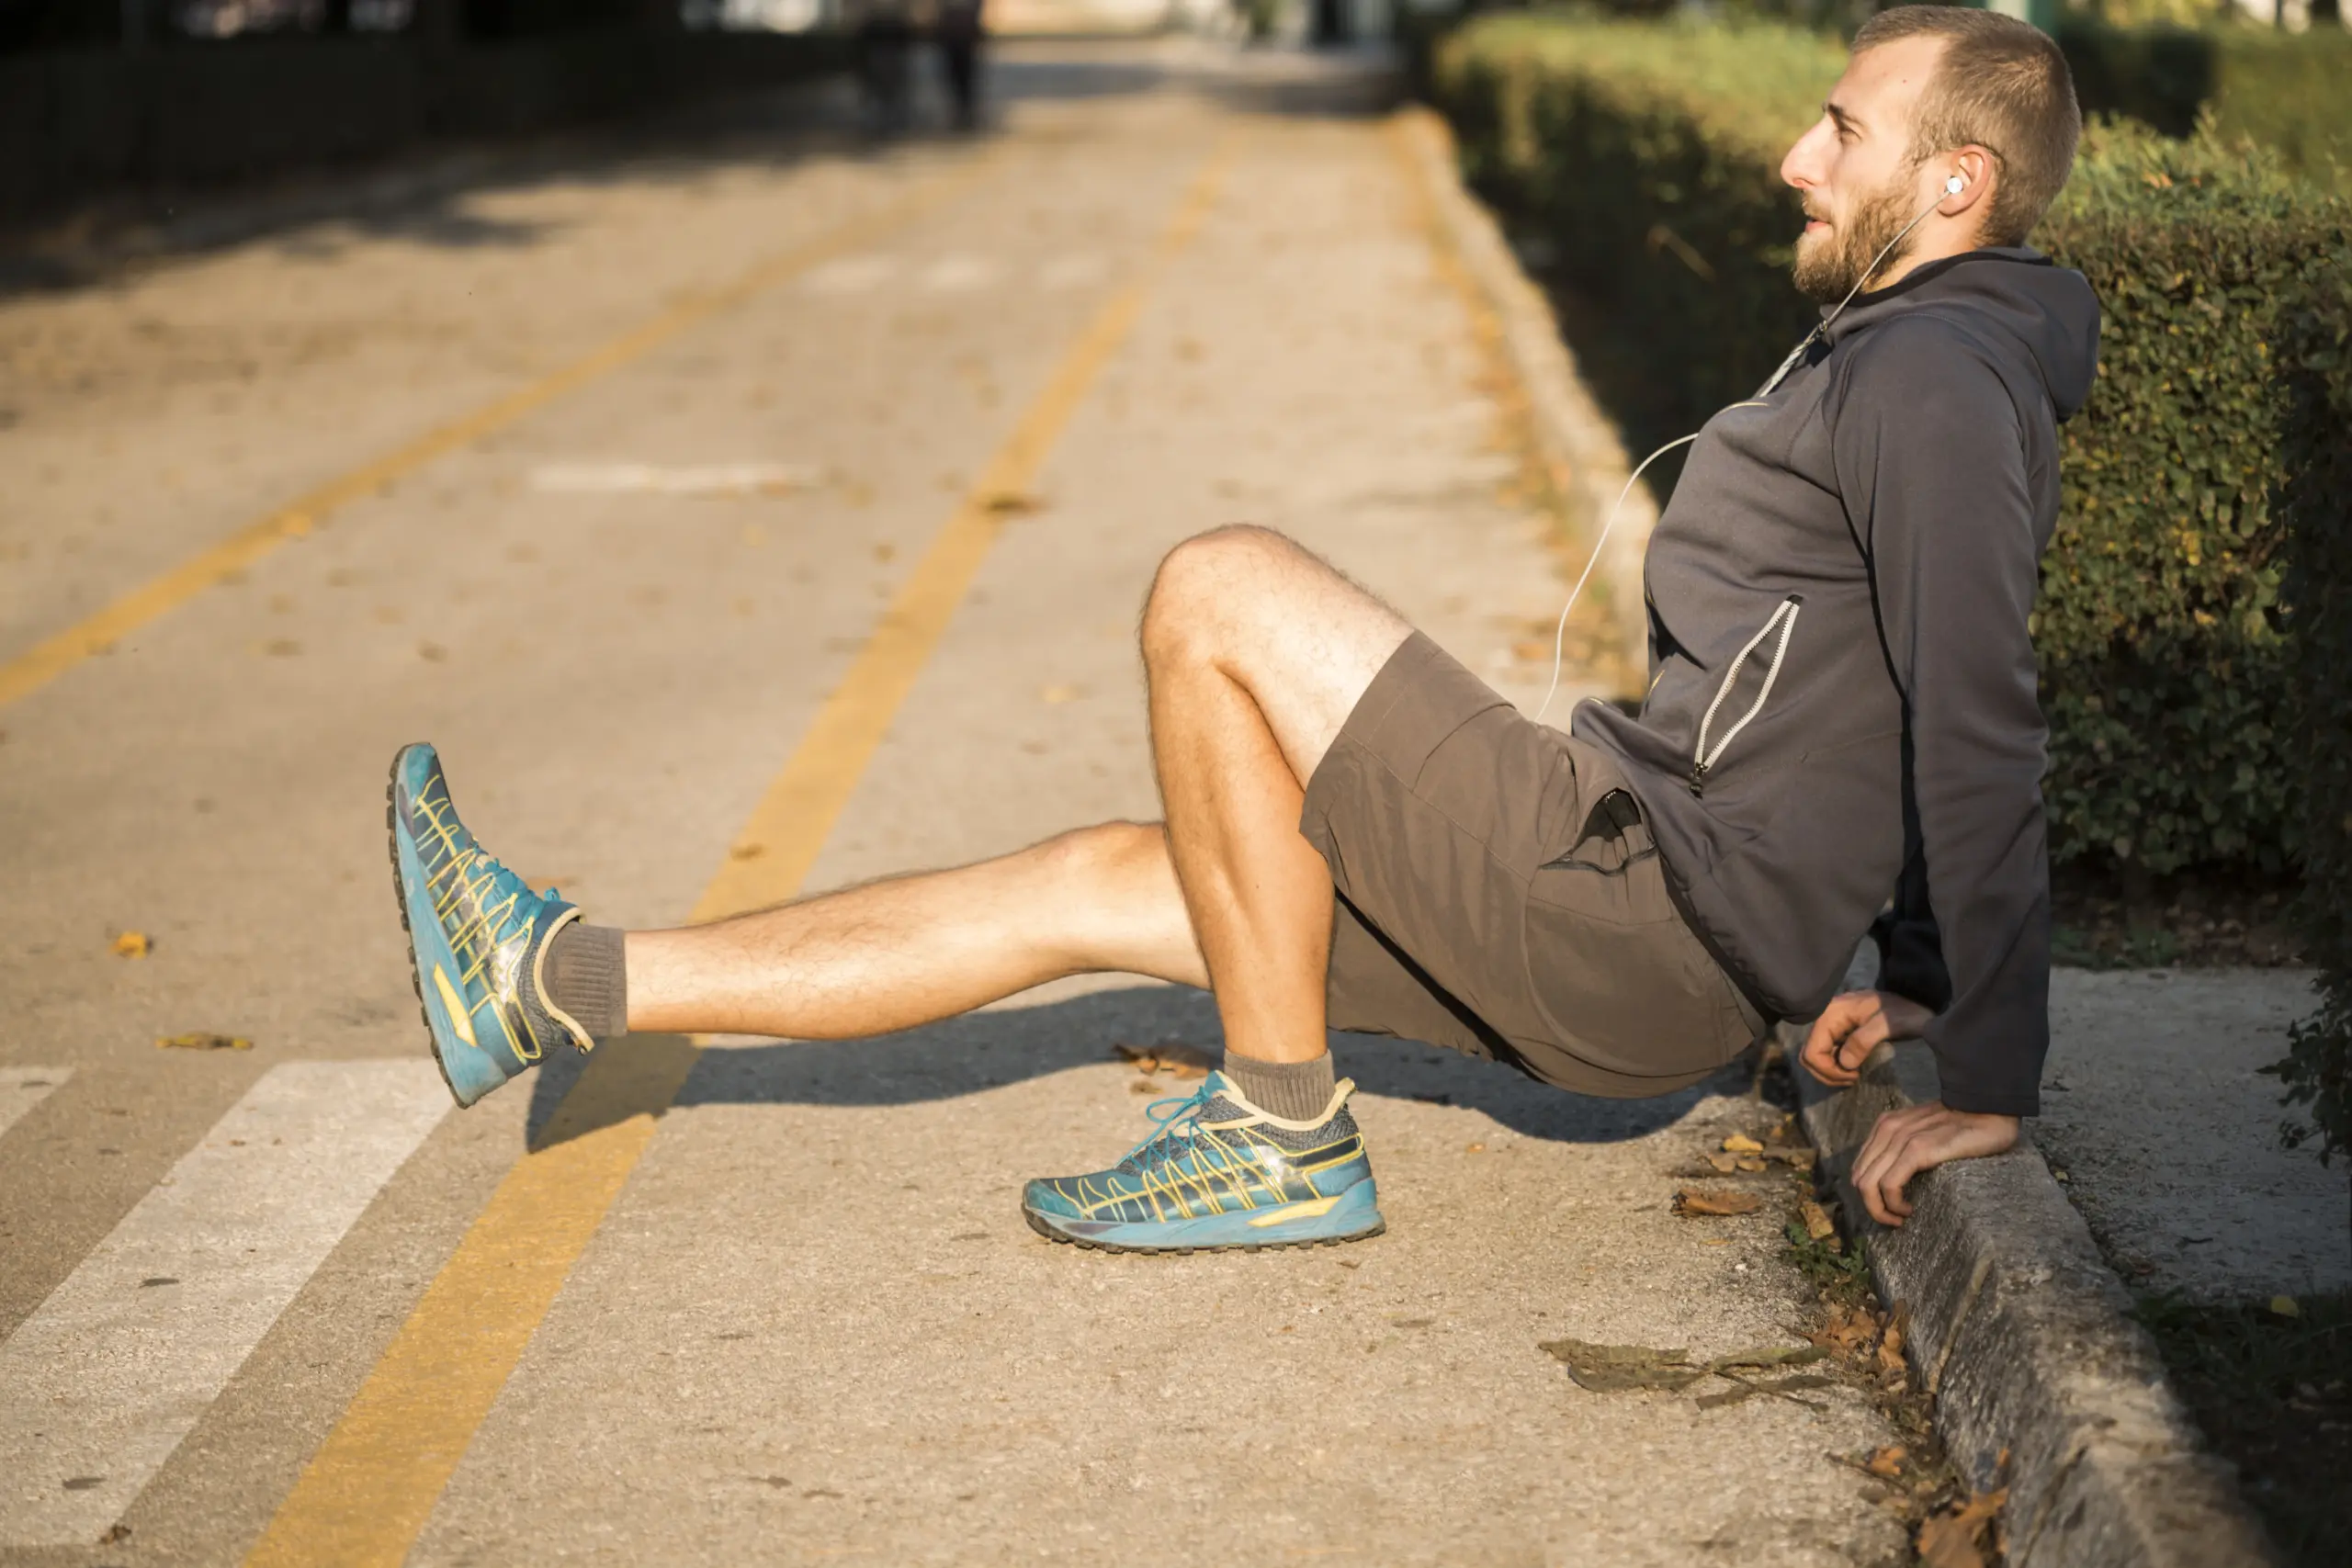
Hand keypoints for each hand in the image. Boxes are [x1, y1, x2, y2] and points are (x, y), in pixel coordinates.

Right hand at [1799, 989, 1932, 1088]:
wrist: (1917, 1002)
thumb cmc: (1903, 1012)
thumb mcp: (1886, 1025)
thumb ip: (1863, 1041)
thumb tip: (1844, 1064)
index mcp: (1831, 1015)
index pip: (1812, 1051)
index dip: (1828, 1070)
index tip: (1854, 1075)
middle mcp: (1826, 1020)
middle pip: (1809, 1055)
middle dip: (1827, 1073)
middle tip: (1853, 1078)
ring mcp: (1832, 1026)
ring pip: (1817, 1057)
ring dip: (1831, 1071)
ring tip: (1855, 1075)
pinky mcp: (1840, 1033)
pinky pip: (1828, 1054)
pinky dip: (1837, 1066)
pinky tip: (1855, 1068)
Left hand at [1850, 1102, 2017, 1225]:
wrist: (1989, 1107)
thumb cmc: (1963, 1125)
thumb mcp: (1924, 1132)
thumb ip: (1905, 1147)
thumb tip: (1892, 1177)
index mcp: (1885, 1126)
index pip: (1859, 1167)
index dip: (1868, 1194)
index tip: (1889, 1208)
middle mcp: (1887, 1129)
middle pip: (1858, 1179)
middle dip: (1872, 1207)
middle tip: (1894, 1219)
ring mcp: (1901, 1138)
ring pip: (1868, 1185)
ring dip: (1880, 1209)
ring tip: (1901, 1216)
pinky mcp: (1918, 1149)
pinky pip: (1890, 1185)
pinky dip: (1893, 1204)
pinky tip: (1909, 1210)